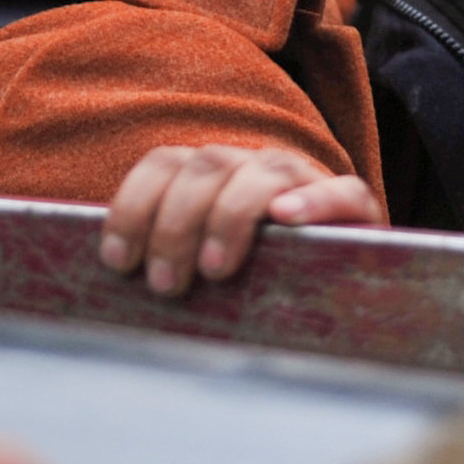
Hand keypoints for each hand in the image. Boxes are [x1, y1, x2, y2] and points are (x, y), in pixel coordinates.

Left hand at [100, 144, 380, 296]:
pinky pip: (342, 190)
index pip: (164, 164)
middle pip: (207, 166)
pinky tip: (285, 219)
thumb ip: (163, 264)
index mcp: (210, 176)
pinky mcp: (355, 207)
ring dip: (231, 216)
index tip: (117, 260)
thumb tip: (109, 281)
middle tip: (166, 284)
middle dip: (176, 224)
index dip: (134, 206)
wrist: (341, 299)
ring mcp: (304, 182)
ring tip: (215, 268)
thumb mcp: (198, 274)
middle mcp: (252, 167)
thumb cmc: (252, 291)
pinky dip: (313, 200)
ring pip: (264, 170)